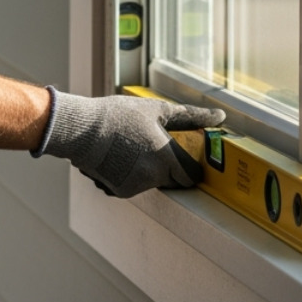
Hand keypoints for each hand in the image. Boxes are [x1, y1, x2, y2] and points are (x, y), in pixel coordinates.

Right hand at [34, 88, 223, 197]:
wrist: (81, 130)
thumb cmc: (119, 116)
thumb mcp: (156, 110)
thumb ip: (191, 116)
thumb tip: (220, 116)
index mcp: (165, 156)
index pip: (191, 175)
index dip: (192, 168)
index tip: (188, 158)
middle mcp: (153, 176)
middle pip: (174, 181)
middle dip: (172, 170)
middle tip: (158, 150)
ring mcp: (136, 186)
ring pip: (154, 183)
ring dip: (150, 171)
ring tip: (133, 149)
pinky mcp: (120, 191)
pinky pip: (135, 186)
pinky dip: (132, 176)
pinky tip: (121, 158)